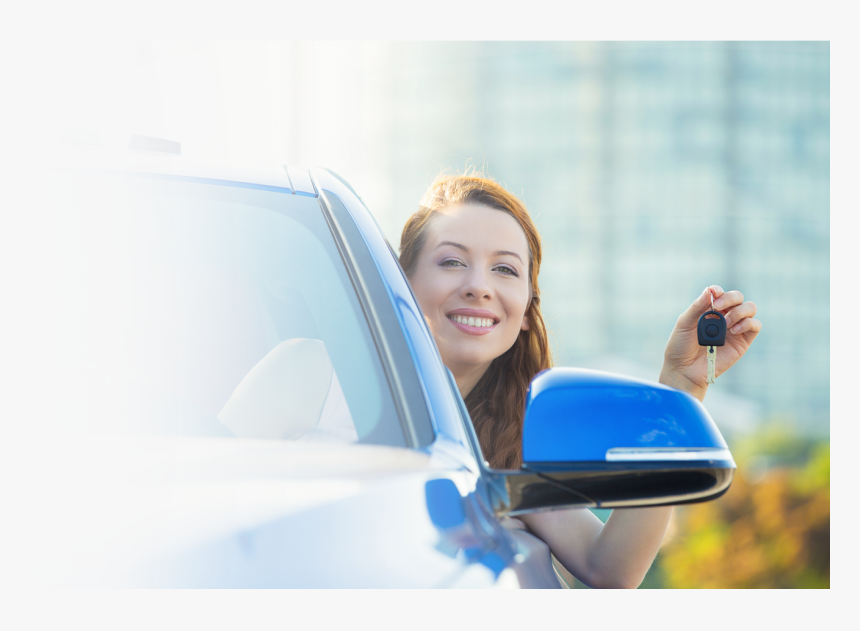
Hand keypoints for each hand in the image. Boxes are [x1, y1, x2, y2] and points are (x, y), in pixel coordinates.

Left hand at [659, 285, 761, 400]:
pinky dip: (748, 323)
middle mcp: (724, 316)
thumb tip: (709, 290)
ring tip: (726, 323)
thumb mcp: (684, 323)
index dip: (719, 291)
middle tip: (718, 307)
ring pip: (749, 308)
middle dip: (730, 298)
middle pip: (738, 297)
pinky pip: (755, 326)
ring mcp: (734, 328)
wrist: (685, 369)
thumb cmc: (681, 346)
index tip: (714, 293)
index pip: (720, 294)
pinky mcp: (743, 341)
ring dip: (739, 311)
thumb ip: (697, 307)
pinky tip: (734, 330)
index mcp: (709, 310)